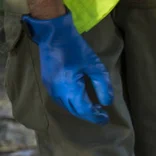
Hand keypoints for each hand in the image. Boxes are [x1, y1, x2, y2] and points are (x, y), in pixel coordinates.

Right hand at [22, 10, 112, 124]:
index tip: (106, 119)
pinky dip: (72, 104)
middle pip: (75, 111)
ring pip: (67, 107)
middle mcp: (57, 91)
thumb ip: (102, 85)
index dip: (95, 116)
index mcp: (68, 87)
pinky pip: (60, 100)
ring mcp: (50, 88)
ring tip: (94, 109)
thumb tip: (106, 102)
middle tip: (102, 116)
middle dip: (89, 115)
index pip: (84, 109)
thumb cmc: (76, 49)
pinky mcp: (47, 84)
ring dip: (80, 111)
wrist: (53, 35)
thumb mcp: (95, 66)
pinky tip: (80, 101)